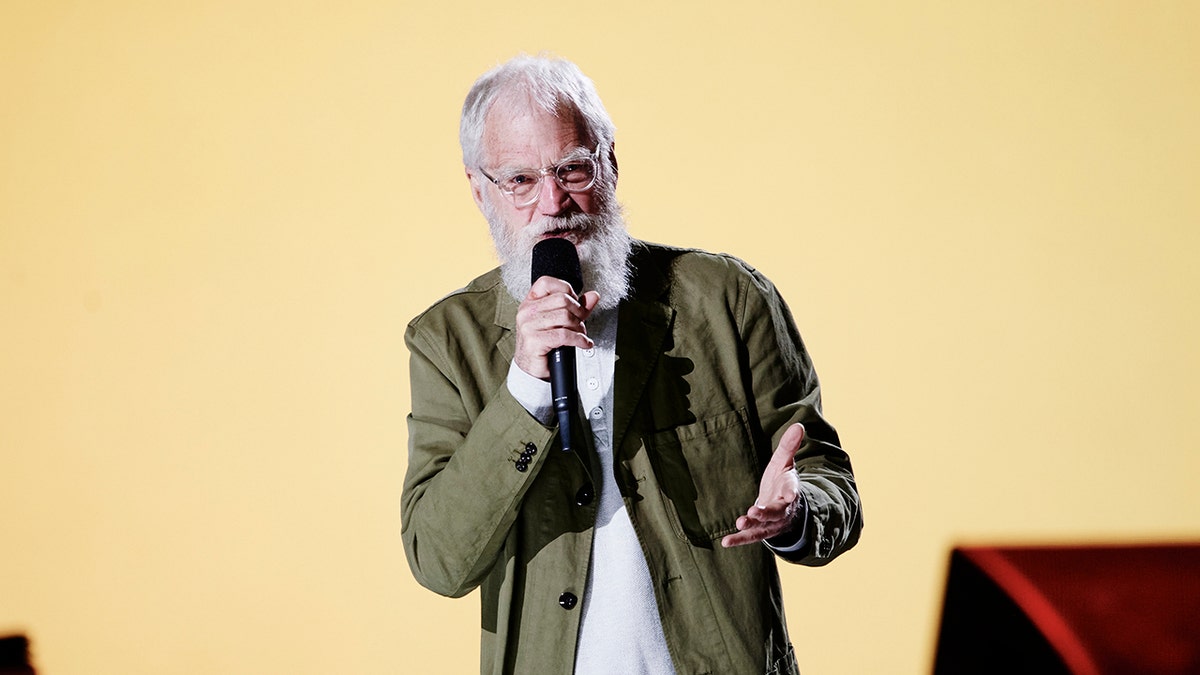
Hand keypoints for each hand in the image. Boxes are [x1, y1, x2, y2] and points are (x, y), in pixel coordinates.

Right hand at [513, 276, 600, 379]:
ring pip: (565, 317)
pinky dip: (579, 340)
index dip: (567, 290)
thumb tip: (593, 296)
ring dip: (579, 327)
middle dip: (578, 312)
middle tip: (581, 323)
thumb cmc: (543, 346)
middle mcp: (527, 312)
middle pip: (562, 300)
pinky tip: (583, 343)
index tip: (575, 303)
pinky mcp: (534, 340)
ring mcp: (528, 326)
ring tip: (580, 335)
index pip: (547, 283)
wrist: (532, 370)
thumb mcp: (559, 322)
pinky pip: (564, 335)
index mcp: (530, 303)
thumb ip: (576, 307)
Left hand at [721, 423, 805, 547]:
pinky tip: (725, 542)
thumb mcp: (785, 463)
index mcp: (790, 492)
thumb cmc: (782, 482)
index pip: (792, 492)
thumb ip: (789, 446)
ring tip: (740, 522)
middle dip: (766, 513)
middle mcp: (782, 511)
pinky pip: (751, 537)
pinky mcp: (761, 531)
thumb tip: (799, 425)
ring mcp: (772, 524)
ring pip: (763, 527)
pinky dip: (739, 540)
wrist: (785, 508)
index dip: (791, 492)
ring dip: (752, 526)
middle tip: (754, 511)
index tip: (790, 492)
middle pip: (776, 513)